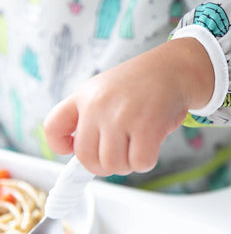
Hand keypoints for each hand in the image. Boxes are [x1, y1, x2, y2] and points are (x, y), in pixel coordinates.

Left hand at [44, 38, 213, 175]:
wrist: (174, 67)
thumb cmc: (143, 82)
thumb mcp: (107, 89)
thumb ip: (93, 116)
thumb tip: (90, 156)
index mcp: (85, 95)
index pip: (54, 127)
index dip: (60, 146)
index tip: (74, 150)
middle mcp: (98, 105)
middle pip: (86, 158)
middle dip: (104, 165)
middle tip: (120, 155)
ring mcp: (120, 116)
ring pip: (113, 165)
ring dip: (128, 163)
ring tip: (138, 146)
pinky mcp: (146, 126)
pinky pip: (139, 163)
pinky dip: (147, 161)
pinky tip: (152, 145)